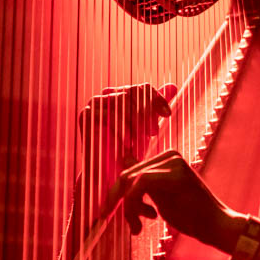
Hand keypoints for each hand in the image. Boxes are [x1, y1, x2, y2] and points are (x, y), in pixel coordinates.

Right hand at [76, 83, 176, 222]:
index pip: (142, 88)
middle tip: (152, 133)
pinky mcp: (87, 114)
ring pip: (122, 101)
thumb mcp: (147, 127)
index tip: (167, 115)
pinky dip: (120, 129)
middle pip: (133, 92)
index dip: (157, 99)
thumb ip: (156, 106)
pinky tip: (126, 143)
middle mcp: (107, 95)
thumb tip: (172, 86)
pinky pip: (108, 113)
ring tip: (138, 141)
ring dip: (134, 122)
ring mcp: (95, 103)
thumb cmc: (130, 150)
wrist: (108, 173)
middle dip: (146, 113)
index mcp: (122, 94)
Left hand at [115, 150, 241, 249]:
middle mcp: (169, 155)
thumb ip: (144, 179)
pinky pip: (141, 184)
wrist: (216, 226)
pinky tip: (152, 217)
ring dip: (130, 208)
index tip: (116, 215)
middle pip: (127, 176)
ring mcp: (173, 162)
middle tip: (133, 226)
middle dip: (123, 204)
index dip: (118, 195)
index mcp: (166, 158)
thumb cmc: (191, 215)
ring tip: (139, 227)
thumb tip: (124, 157)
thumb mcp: (161, 196)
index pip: (129, 172)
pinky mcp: (175, 173)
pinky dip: (136, 205)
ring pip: (131, 181)